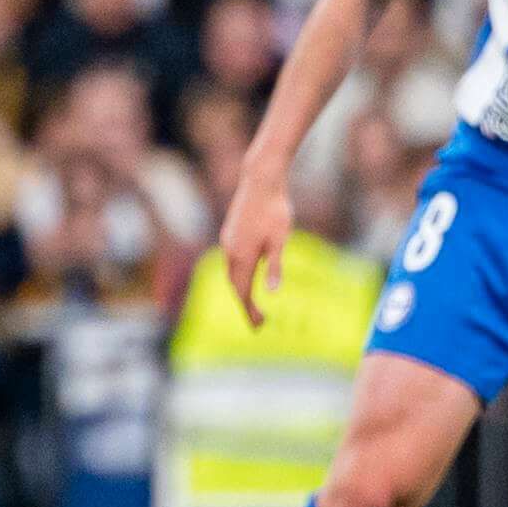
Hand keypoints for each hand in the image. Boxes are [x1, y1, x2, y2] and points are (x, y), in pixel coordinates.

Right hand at [219, 134, 302, 318]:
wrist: (261, 180)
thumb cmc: (275, 209)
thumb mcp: (280, 240)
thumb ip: (274, 266)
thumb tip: (272, 292)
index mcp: (241, 256)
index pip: (243, 292)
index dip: (250, 311)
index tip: (259, 326)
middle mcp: (230, 250)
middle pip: (234, 285)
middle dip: (245, 305)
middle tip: (259, 321)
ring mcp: (227, 240)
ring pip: (231, 272)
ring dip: (241, 289)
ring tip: (253, 302)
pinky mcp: (230, 231)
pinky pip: (231, 260)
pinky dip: (239, 274)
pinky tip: (249, 273)